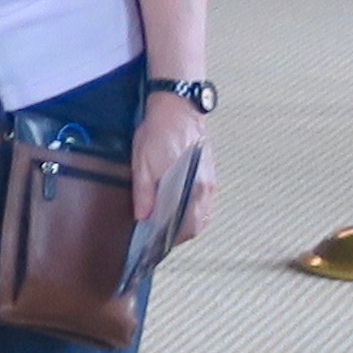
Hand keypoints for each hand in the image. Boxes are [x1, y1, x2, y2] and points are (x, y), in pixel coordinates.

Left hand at [136, 92, 214, 236]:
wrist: (178, 108)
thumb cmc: (158, 133)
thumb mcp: (142, 163)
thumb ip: (144, 193)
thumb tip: (144, 218)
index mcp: (189, 187)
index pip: (186, 226)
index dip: (171, 238)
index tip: (157, 244)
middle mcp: (204, 188)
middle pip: (197, 224)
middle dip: (179, 234)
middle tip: (159, 236)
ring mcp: (210, 182)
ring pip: (203, 214)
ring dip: (188, 224)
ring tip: (166, 225)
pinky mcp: (210, 175)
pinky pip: (205, 203)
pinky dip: (194, 211)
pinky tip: (178, 208)